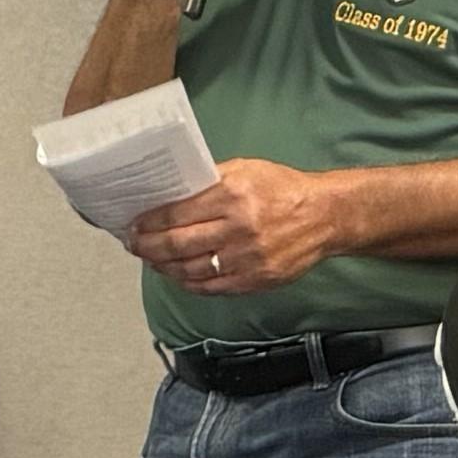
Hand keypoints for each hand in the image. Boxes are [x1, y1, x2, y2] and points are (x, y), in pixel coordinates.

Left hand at [128, 157, 359, 301]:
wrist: (325, 216)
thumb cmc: (283, 189)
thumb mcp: (246, 169)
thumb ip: (209, 181)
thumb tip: (170, 194)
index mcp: (233, 195)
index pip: (176, 214)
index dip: (148, 223)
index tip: (133, 225)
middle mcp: (238, 228)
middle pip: (177, 245)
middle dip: (147, 247)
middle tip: (134, 245)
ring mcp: (247, 258)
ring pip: (191, 270)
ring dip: (164, 267)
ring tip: (152, 260)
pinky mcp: (256, 280)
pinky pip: (211, 287)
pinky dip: (189, 283)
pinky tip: (178, 275)